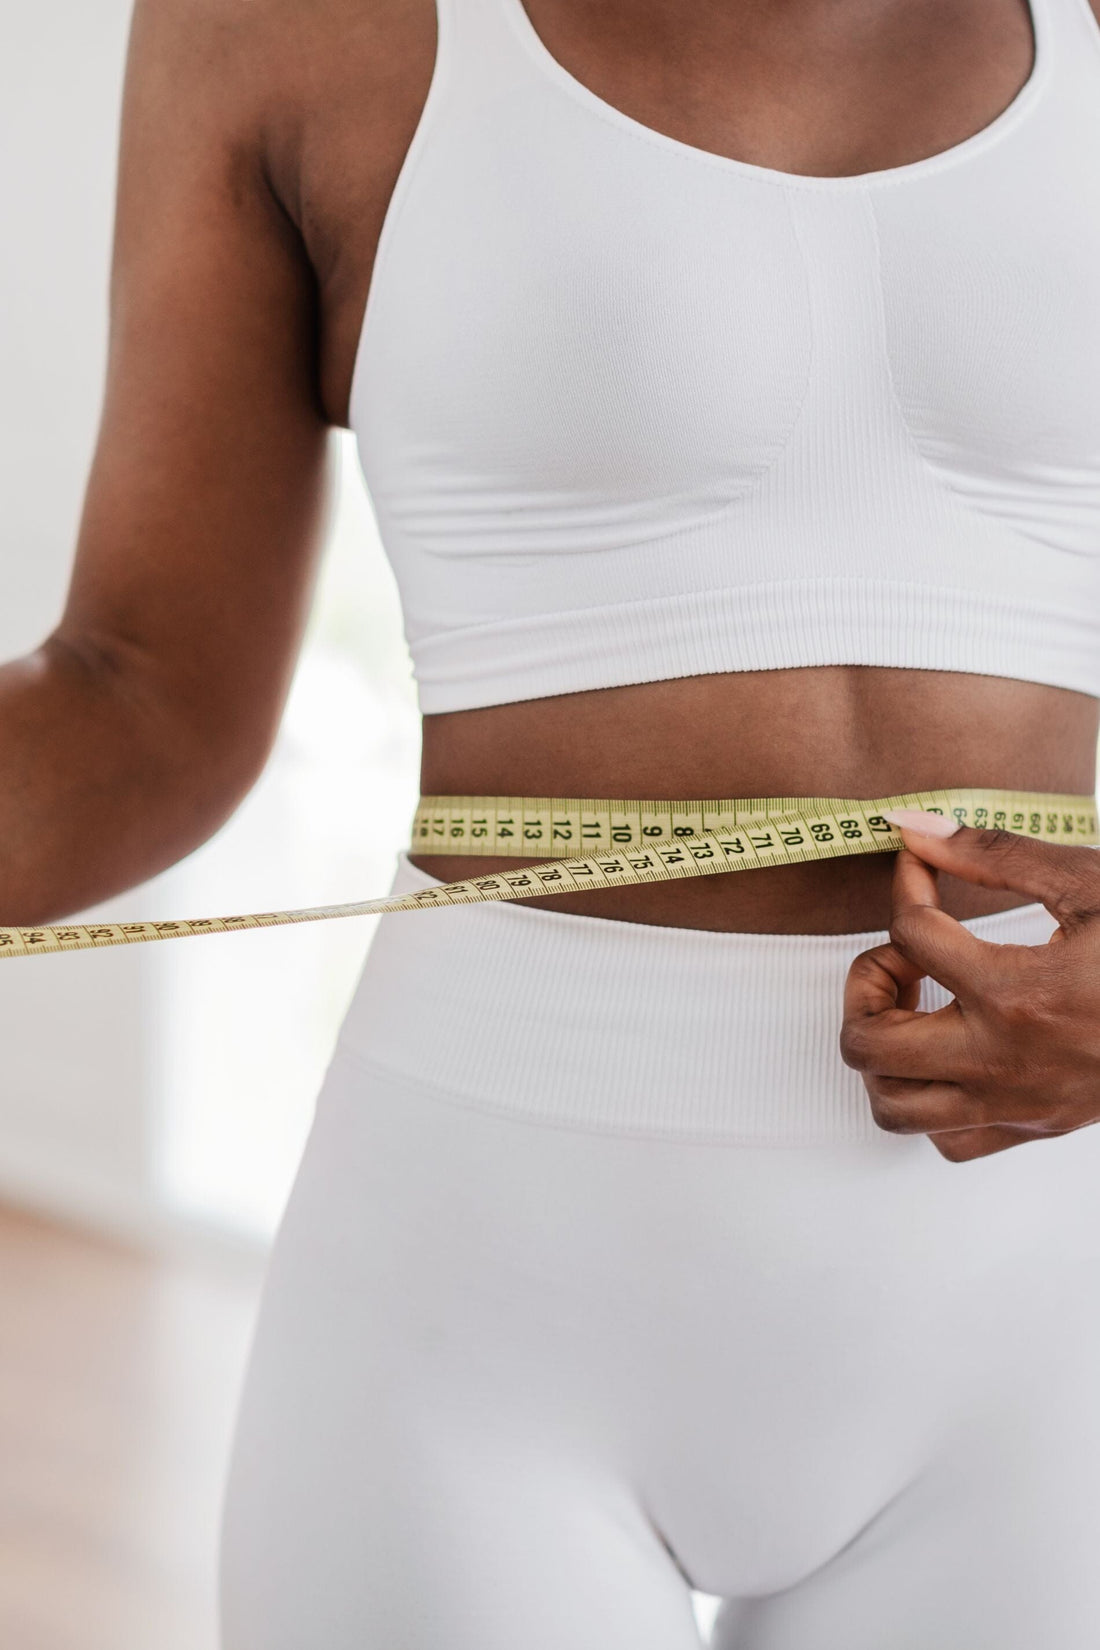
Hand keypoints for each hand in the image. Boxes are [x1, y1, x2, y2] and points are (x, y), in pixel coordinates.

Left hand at [840, 812, 1099, 1160]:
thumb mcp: (1090, 883)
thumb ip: (993, 854)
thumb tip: (913, 828)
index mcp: (1018, 994)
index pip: (909, 932)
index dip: (904, 884)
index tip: (918, 867)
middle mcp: (1006, 1061)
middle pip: (867, 1042)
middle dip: (865, 984)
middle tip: (903, 953)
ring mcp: (1018, 1104)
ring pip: (892, 1105)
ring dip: (882, 1049)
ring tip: (918, 1004)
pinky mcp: (1036, 1127)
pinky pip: (947, 1140)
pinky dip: (928, 1099)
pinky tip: (951, 1049)